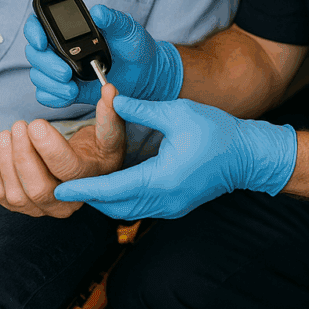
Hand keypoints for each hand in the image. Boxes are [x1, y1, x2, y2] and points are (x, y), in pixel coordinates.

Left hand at [0, 83, 125, 217]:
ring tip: (8, 132)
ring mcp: (42, 208)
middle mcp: (66, 202)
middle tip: (19, 125)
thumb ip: (110, 114)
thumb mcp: (111, 133)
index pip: (67, 171)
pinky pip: (0, 195)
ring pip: (16, 195)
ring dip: (7, 161)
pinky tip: (1, 147)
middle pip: (38, 189)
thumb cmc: (99, 149)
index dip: (49, 148)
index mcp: (89, 182)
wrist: (87, 168)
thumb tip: (109, 91)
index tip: (36, 124)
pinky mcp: (22, 206)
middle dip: (23, 156)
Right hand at [24, 6, 182, 107]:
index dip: (33, 31)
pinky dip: (54, 97)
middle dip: (45, 64)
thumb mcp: (126, 29)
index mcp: (70, 30)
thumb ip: (113, 19)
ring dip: (50, 83)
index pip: (39, 25)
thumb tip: (98, 12)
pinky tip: (70, 95)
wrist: (145, 73)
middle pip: (35, 53)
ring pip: (38, 76)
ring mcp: (62, 70)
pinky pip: (47, 95)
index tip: (42, 41)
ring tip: (72, 87)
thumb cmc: (134, 46)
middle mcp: (61, 49)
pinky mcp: (67, 89)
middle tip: (66, 72)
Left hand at [53, 96, 297, 219]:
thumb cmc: (216, 132)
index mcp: (162, 179)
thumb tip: (113, 98)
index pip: (113, 189)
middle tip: (65, 186)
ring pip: (128, 210)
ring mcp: (171, 207)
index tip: (60, 190)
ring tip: (85, 187)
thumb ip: (142, 108)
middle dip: (90, 198)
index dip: (85, 189)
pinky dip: (123, 200)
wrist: (248, 155)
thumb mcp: (177, 112)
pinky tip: (115, 187)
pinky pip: (141, 208)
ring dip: (106, 200)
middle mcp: (164, 200)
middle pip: (116, 207)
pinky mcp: (177, 205)